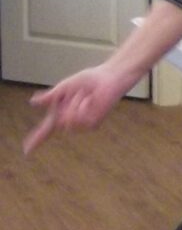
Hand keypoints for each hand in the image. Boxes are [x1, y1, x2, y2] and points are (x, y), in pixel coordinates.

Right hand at [23, 63, 138, 154]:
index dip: (35, 140)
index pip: (46, 130)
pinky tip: (91, 100)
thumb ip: (50, 97)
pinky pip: (80, 120)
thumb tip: (33, 102)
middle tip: (77, 93)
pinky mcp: (93, 124)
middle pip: (57, 123)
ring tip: (85, 96)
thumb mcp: (64, 87)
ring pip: (68, 122)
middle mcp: (70, 121)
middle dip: (65, 106)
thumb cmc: (88, 80)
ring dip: (74, 106)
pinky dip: (83, 107)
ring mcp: (82, 124)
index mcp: (61, 113)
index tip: (26, 151)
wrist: (108, 78)